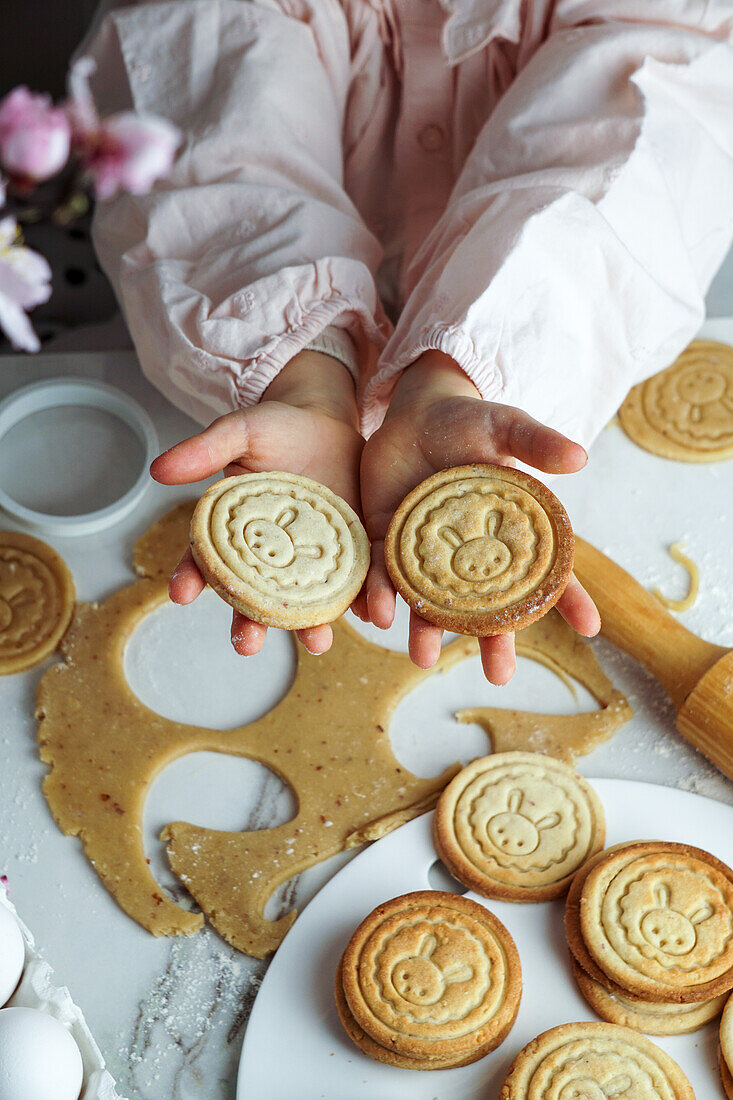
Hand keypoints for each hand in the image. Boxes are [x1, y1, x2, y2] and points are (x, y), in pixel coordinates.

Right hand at [151, 350, 362, 656]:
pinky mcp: (349, 551)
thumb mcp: (238, 431)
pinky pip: (353, 581)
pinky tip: (366, 615)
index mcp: (234, 533)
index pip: (205, 560)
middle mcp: (270, 555)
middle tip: (246, 645)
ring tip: (317, 643)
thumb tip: (157, 468)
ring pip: (305, 600)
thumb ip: (204, 450)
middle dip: (249, 623)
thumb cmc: (277, 426)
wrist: (327, 419)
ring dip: (309, 626)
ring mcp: (310, 557)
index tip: (179, 594)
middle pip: (255, 597)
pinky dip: (360, 600)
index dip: (190, 577)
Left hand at [358, 350, 599, 683]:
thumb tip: (581, 456)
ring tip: (423, 658)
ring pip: (432, 602)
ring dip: (427, 630)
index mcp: (511, 533)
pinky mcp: (386, 542)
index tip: (591, 629)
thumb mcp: (505, 425)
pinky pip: (382, 575)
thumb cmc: (470, 421)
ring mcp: (428, 554)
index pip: (548, 571)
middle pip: (488, 606)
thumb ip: (537, 442)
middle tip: (500, 675)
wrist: (412, 411)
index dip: (571, 599)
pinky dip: (379, 595)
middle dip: (494, 640)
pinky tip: (376, 615)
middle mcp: (472, 554)